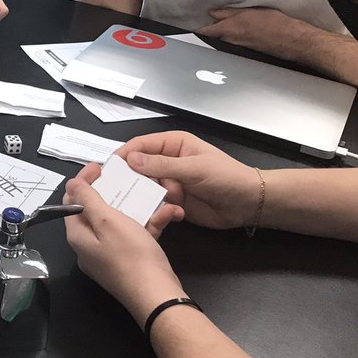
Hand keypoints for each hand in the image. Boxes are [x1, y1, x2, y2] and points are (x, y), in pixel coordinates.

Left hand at [63, 166, 185, 323]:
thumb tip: (72, 184)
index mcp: (78, 236)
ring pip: (119, 223)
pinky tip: (168, 214)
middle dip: (113, 192)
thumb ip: (88, 200)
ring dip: (138, 207)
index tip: (100, 167)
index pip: (71, 202)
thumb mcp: (107, 220)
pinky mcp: (128, 262)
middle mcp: (89, 247)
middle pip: (94, 211)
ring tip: (154, 194)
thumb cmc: (131, 256)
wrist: (158, 295)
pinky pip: (134, 236)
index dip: (83, 181)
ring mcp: (108, 256)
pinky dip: (149, 224)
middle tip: (126, 178)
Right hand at [116, 131, 261, 230]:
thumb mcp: (193, 168)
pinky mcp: (172, 201)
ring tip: (145, 204)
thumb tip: (131, 159)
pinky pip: (155, 204)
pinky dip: (156, 209)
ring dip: (146, 196)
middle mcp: (167, 162)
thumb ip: (161, 165)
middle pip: (138, 168)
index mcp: (172, 145)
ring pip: (145, 188)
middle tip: (118, 190)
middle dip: (131, 179)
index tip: (109, 168)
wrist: (248, 203)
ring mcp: (169, 182)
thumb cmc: (226, 177)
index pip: (140, 145)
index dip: (124, 155)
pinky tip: (164, 213)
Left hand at [199, 7, 313, 59]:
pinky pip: (233, 44)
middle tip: (206, 22)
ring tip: (222, 25)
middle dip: (209, 31)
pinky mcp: (247, 51)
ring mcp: (238, 48)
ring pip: (223, 41)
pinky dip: (230, 39)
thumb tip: (213, 12)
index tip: (192, 25)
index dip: (198, 28)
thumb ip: (229, 12)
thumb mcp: (251, 11)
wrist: (293, 40)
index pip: (206, 31)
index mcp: (229, 29)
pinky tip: (237, 33)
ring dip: (220, 34)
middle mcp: (231, 41)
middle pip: (213, 37)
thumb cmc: (275, 23)